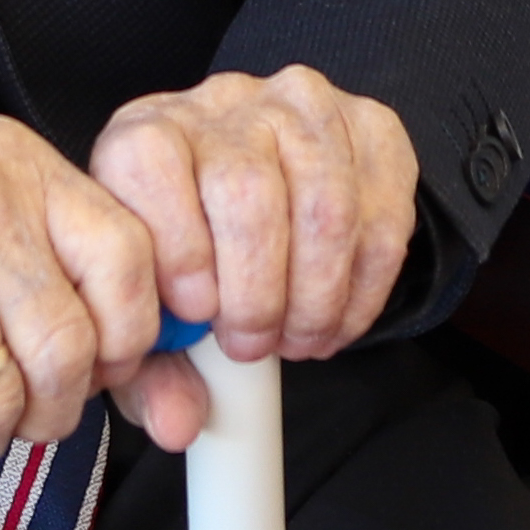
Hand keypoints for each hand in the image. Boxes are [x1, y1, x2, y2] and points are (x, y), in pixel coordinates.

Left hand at [93, 68, 419, 453]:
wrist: (256, 188)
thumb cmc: (190, 255)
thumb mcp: (151, 304)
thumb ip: (151, 369)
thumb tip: (177, 425)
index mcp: (145, 134)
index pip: (150, 162)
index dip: (178, 247)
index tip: (196, 314)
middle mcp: (221, 104)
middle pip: (245, 191)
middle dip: (256, 293)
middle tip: (254, 344)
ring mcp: (300, 107)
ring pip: (323, 202)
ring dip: (317, 294)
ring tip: (300, 338)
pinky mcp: (371, 124)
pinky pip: (384, 207)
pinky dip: (367, 284)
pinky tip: (341, 317)